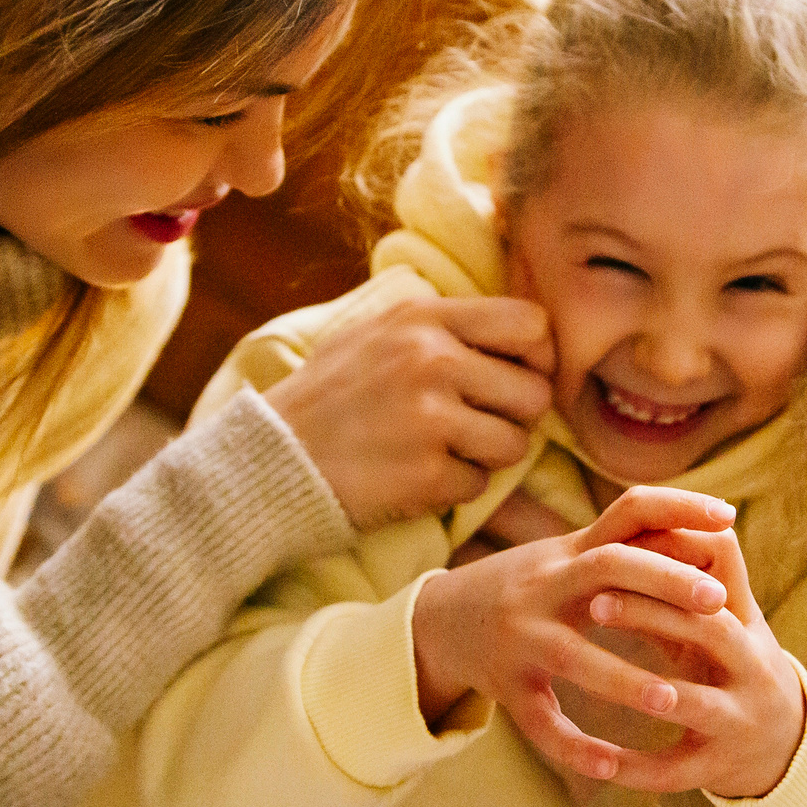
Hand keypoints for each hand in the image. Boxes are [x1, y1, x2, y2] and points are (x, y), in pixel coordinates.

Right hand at [265, 296, 554, 530]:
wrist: (270, 457)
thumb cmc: (327, 397)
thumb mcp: (375, 333)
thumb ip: (440, 326)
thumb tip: (517, 332)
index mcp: (424, 318)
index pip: (531, 324)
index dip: (536, 357)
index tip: (515, 377)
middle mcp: (432, 359)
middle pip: (534, 392)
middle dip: (515, 417)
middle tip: (477, 426)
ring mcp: (430, 418)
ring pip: (516, 444)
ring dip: (488, 456)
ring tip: (444, 450)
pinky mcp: (426, 473)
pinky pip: (479, 485)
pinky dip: (455, 488)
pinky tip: (416, 476)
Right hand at [411, 487, 739, 779]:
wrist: (441, 619)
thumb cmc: (529, 585)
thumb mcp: (569, 557)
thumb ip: (626, 546)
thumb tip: (705, 530)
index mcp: (570, 551)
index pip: (628, 511)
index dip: (678, 508)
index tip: (728, 517)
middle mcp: (544, 585)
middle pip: (608, 567)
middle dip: (666, 582)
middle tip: (718, 605)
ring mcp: (521, 637)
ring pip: (575, 656)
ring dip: (625, 679)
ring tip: (674, 700)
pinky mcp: (506, 686)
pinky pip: (541, 722)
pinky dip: (576, 746)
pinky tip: (611, 766)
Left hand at [582, 524, 806, 798]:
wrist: (784, 743)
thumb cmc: (735, 665)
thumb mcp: (730, 622)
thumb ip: (702, 578)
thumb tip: (667, 520)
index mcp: (748, 629)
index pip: (714, 584)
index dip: (669, 569)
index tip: (615, 555)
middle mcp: (754, 672)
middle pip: (711, 633)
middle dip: (655, 616)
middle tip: (596, 605)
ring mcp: (740, 722)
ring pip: (697, 706)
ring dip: (652, 691)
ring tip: (606, 679)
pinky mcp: (719, 769)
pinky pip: (673, 772)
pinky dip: (634, 769)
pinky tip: (597, 765)